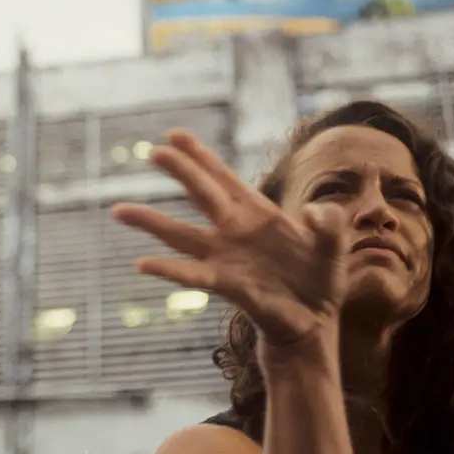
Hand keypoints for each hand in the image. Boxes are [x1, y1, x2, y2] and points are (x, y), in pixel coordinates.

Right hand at [110, 130, 347, 352]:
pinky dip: (167, 269)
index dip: (201, 156)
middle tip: (154, 153)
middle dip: (180, 172)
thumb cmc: (321, 278)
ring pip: (180, 234)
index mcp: (258, 212)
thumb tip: (315, 212)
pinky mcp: (225, 284)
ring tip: (119, 210)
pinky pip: (191, 274)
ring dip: (150, 221)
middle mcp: (233, 230)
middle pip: (200, 194)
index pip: (224, 178)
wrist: (315, 319)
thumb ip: (330, 223)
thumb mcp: (335, 245)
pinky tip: (142, 263)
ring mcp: (224, 256)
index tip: (174, 134)